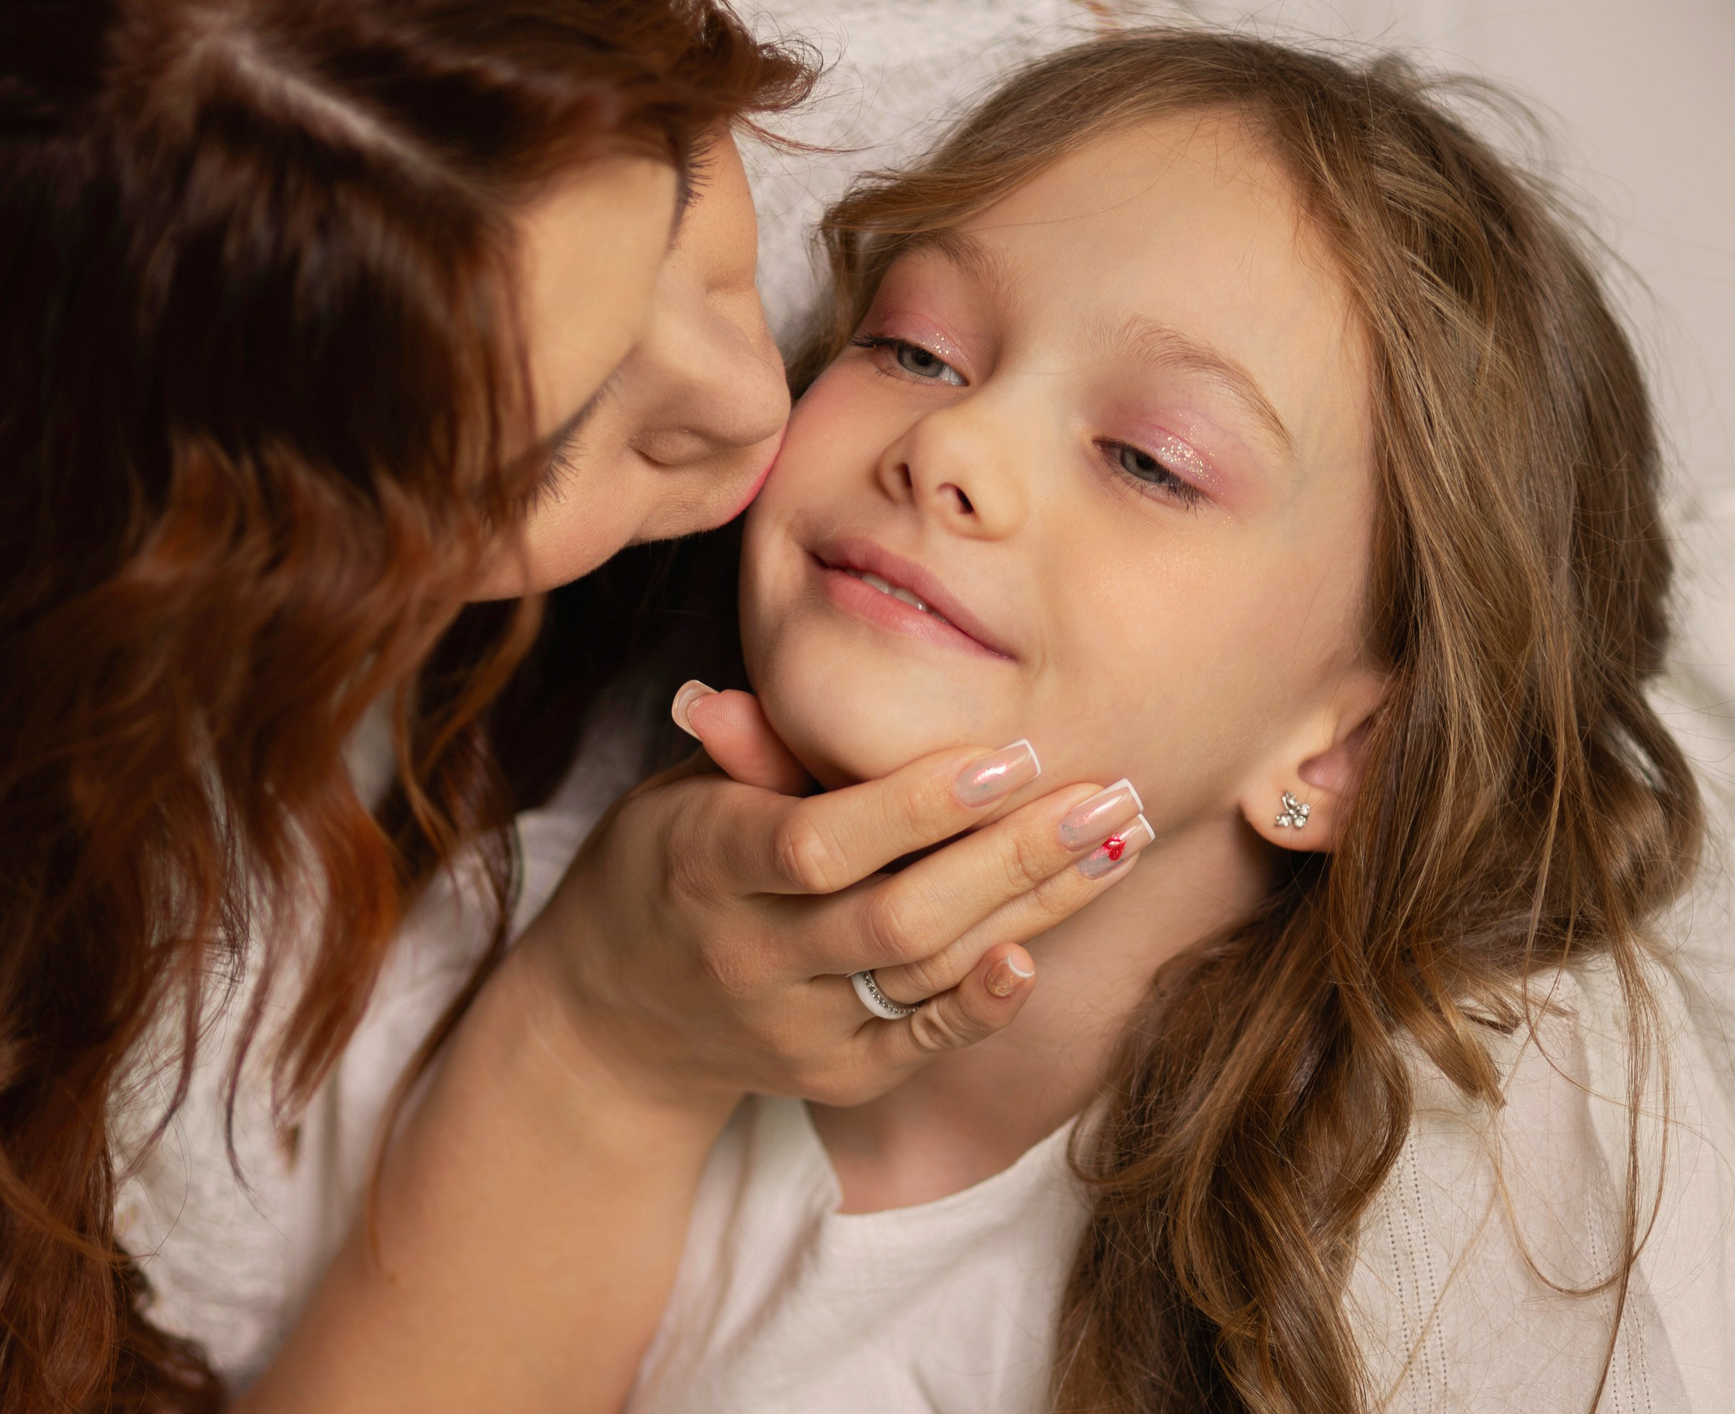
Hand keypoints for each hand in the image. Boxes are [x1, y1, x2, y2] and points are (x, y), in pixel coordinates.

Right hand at [510, 681, 1150, 1119]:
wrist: (614, 1017)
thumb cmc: (670, 863)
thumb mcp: (683, 793)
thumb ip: (752, 748)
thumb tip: (778, 663)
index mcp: (705, 863)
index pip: (820, 843)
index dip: (916, 806)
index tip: (1009, 756)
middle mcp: (749, 954)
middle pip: (896, 917)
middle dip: (1013, 858)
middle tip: (1109, 795)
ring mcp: (794, 1024)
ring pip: (926, 972)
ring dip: (1035, 908)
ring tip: (1120, 842)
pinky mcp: (834, 1072)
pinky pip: (925, 1040)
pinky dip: (987, 1001)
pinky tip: (1048, 944)